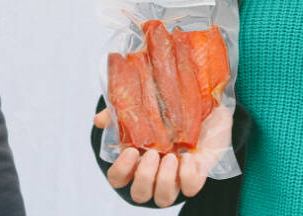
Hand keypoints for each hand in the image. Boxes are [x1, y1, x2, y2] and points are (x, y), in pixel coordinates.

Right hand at [94, 104, 232, 204]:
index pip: (117, 178)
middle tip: (153, 154)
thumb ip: (119, 112)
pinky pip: (190, 189)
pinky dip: (188, 176)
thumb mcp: (142, 104)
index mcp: (136, 159)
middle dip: (145, 177)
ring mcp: (175, 177)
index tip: (130, 151)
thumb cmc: (168, 106)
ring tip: (172, 157)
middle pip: (140, 194)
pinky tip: (189, 158)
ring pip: (163, 198)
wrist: (204, 104)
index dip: (120, 171)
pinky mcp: (196, 175)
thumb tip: (99, 120)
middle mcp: (154, 172)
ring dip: (165, 180)